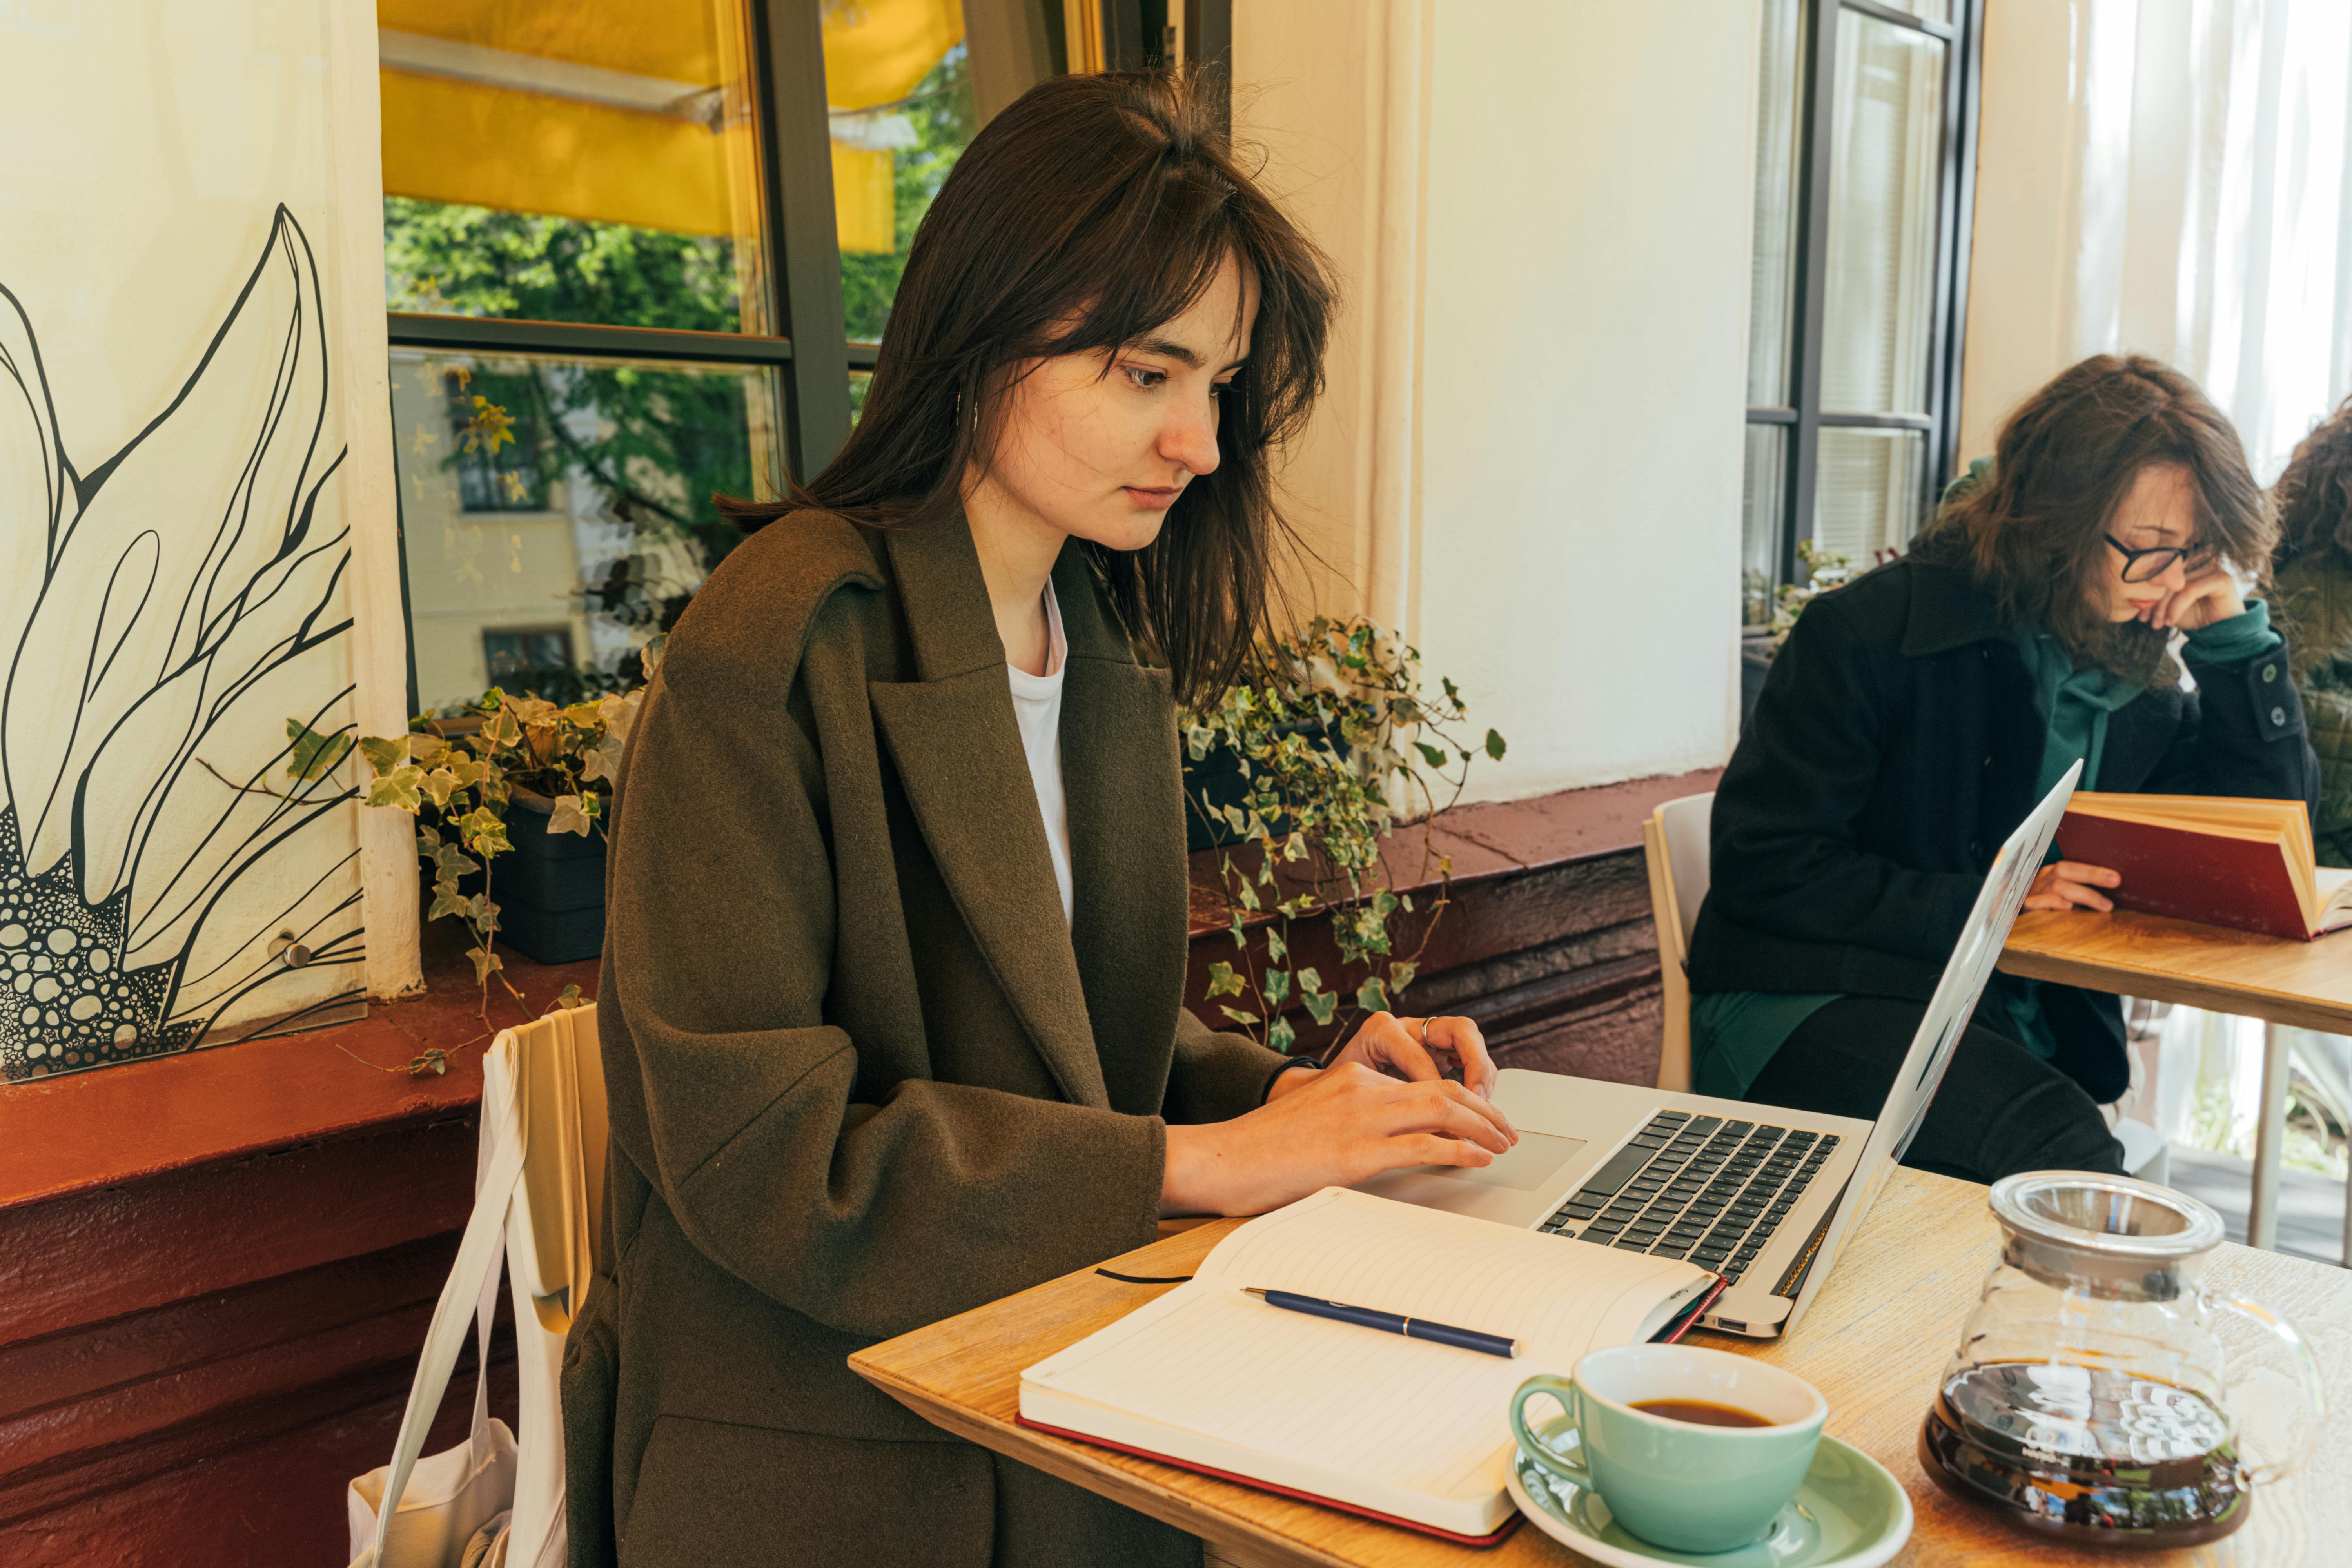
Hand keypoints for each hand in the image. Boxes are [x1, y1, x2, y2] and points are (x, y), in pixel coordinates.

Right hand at [1162, 1061, 1516, 1216]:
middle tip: (1507, 1130)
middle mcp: (1361, 1089)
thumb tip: (1390, 1143)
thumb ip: (1352, 1122)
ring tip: (1503, 1143)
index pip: (1423, 1080)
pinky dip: (1459, 1149)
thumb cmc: (1261, 1149)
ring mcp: (1360, 1118)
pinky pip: (1423, 1144)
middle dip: (1484, 1109)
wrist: (1223, 1158)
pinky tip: (1477, 1158)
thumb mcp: (1314, 1119)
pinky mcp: (1357, 1151)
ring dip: (1481, 1126)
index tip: (1481, 1115)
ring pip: (1441, 1109)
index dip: (1462, 1097)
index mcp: (1351, 1078)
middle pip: (1442, 1089)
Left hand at [1306, 1010, 1503, 1102]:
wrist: (1322, 1092)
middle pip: (1459, 1031)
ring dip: (1483, 1073)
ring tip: (1484, 1105)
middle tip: (1480, 1100)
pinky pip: (1467, 1055)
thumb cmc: (1332, 1096)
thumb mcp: (1353, 1100)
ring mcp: (1424, 1035)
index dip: (1437, 1090)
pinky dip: (1477, 1078)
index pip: (1421, 1056)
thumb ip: (1384, 1108)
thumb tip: (1419, 1132)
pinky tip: (1478, 1104)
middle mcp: (1407, 1027)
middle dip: (1478, 1066)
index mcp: (1381, 1032)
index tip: (1445, 1119)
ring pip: (1469, 1040)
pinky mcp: (1435, 1049)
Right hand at [2026, 860, 2120, 911]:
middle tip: (2115, 881)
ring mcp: (2034, 893)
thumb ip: (2082, 890)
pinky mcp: (2028, 907)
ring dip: (2085, 894)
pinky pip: (2039, 902)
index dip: (2093, 870)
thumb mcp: (2067, 896)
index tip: (2116, 877)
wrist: (2023, 925)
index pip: (2071, 866)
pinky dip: (2056, 903)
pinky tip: (2070, 908)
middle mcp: (2042, 880)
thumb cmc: (2052, 911)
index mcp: (2052, 874)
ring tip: (2105, 905)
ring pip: (2058, 887)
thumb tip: (2113, 887)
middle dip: (2092, 875)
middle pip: (2064, 871)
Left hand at [2140, 566, 2244, 630]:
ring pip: (2176, 584)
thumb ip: (2153, 595)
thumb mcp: (2166, 605)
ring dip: (2162, 606)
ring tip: (2157, 623)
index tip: (2138, 611)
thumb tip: (2130, 593)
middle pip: (2167, 576)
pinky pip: (2190, 590)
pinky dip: (2176, 607)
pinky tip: (2170, 621)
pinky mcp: (2222, 579)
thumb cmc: (2191, 617)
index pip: (2160, 570)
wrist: (2217, 633)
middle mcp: (2199, 562)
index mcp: (2185, 564)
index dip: (2146, 589)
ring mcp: (2211, 568)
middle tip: (2144, 619)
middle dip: (2152, 599)